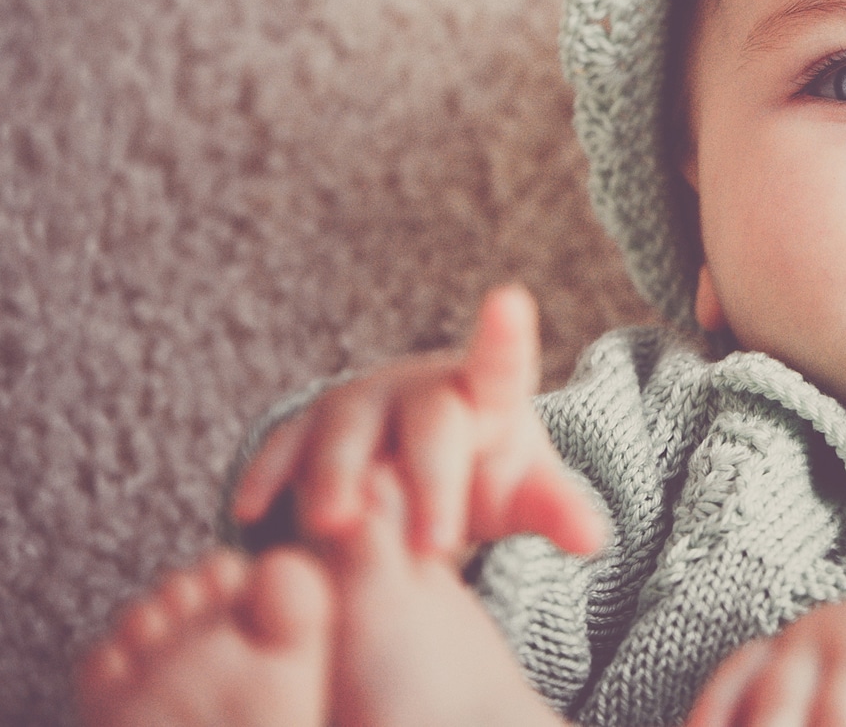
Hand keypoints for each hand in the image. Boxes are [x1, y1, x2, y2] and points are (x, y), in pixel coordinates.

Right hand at [228, 285, 607, 559]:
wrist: (413, 463)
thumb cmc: (480, 471)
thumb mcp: (522, 492)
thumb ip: (554, 508)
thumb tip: (595, 539)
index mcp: (487, 393)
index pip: (502, 364)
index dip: (505, 335)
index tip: (510, 301)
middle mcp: (421, 387)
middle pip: (430, 424)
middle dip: (433, 481)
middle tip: (435, 544)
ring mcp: (359, 403)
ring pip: (348, 432)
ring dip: (341, 477)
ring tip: (338, 527)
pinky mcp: (305, 428)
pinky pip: (285, 448)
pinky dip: (270, 477)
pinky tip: (250, 511)